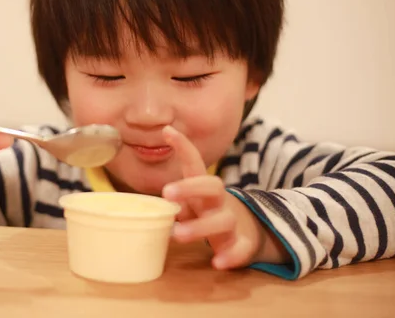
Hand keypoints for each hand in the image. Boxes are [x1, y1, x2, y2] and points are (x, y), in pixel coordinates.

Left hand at [161, 125, 266, 269]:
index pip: (195, 163)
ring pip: (221, 221)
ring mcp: (232, 223)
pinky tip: (217, 262)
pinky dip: (230, 256)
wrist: (248, 233)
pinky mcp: (242, 245)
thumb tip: (146, 196)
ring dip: (200, 227)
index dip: (183, 146)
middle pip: (211, 186)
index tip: (167, 130)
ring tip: (177, 235)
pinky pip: (240, 250)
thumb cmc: (209, 213)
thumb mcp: (194, 201)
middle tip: (167, 192)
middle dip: (190, 187)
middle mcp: (218, 202)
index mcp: (204, 189)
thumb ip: (176, 195)